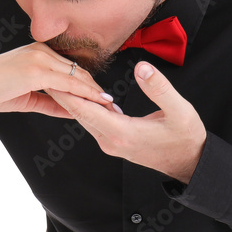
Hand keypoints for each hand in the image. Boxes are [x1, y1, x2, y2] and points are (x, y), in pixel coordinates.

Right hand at [0, 42, 112, 116]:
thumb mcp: (25, 96)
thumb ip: (50, 102)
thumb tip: (71, 111)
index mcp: (38, 53)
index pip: (71, 69)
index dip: (89, 85)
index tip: (103, 99)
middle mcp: (41, 51)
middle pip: (79, 71)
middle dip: (98, 90)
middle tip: (114, 105)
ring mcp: (39, 59)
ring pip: (77, 77)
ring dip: (96, 93)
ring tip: (111, 107)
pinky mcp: (35, 70)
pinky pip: (67, 84)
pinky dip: (84, 94)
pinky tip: (97, 104)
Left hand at [48, 61, 206, 182]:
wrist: (191, 162)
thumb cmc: (186, 137)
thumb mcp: (180, 110)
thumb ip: (159, 88)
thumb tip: (141, 68)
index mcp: (122, 132)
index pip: (85, 110)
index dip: (66, 92)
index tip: (48, 77)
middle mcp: (111, 140)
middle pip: (78, 113)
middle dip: (59, 92)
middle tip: (40, 73)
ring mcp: (111, 142)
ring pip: (84, 117)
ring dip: (69, 99)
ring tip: (52, 79)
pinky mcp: (114, 139)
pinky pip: (92, 121)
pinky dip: (82, 106)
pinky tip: (76, 93)